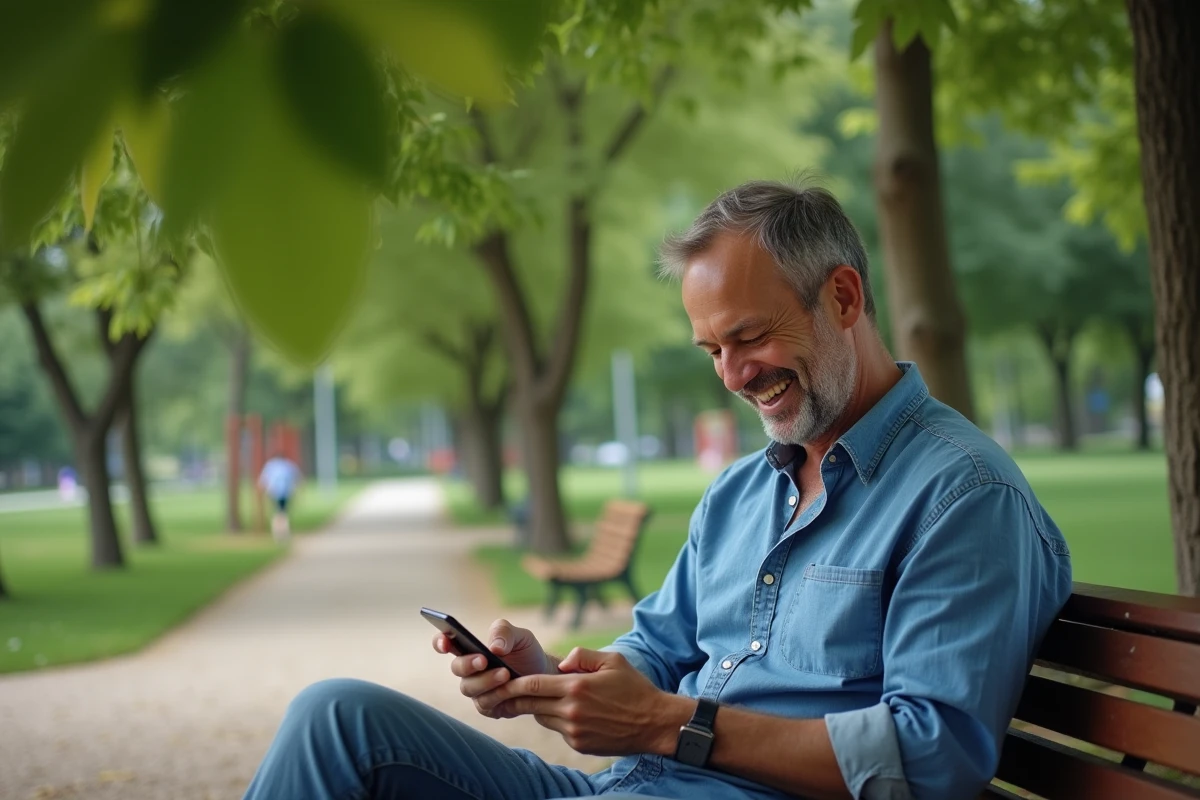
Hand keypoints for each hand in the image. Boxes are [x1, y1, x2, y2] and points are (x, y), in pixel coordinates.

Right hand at [431, 618, 551, 715]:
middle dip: (468, 664)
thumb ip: (505, 633)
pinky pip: (485, 704)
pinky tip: (510, 688)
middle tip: (484, 660)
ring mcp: (477, 690)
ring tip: (505, 673)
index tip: (445, 642)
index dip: (440, 642)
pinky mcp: (489, 707)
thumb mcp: (521, 636)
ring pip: (469, 688)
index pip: (446, 643)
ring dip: (486, 680)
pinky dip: (497, 696)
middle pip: (457, 668)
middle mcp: (469, 671)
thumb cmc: (526, 652)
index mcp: (470, 648)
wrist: (545, 675)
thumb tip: (494, 647)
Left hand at [477, 647, 692, 756]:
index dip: (512, 684)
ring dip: (539, 708)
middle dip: (514, 698)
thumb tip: (561, 662)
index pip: (533, 685)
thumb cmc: (634, 687)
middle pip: (530, 705)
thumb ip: (581, 655)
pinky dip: (557, 720)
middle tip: (500, 693)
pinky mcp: (579, 744)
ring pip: (543, 718)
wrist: (654, 723)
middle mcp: (572, 711)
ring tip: (542, 698)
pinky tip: (569, 712)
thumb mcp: (612, 660)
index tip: (499, 680)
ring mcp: (574, 731)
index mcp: (576, 687)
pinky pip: (558, 730)